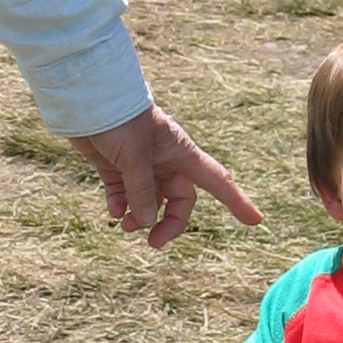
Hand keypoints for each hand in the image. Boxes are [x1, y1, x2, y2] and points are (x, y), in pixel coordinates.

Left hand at [71, 106, 260, 249]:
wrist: (86, 100)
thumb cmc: (118, 120)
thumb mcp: (134, 158)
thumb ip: (142, 191)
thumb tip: (148, 222)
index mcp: (181, 152)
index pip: (217, 181)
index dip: (237, 201)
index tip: (255, 221)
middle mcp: (164, 160)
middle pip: (179, 200)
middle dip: (168, 223)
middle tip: (153, 243)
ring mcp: (139, 164)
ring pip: (149, 201)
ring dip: (140, 217)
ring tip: (125, 225)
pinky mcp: (115, 167)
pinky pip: (123, 195)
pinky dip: (120, 207)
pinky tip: (114, 212)